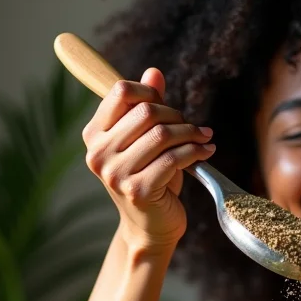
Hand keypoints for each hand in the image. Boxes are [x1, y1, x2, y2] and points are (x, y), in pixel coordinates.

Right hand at [82, 67, 215, 253]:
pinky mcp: (139, 190)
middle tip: (193, 128)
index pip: (120, 92)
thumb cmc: (151, 179)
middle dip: (177, 116)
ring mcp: (116, 174)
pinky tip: (207, 152)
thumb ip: (147, 107)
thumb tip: (154, 73)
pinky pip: (175, 159)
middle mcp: (99, 153)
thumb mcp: (146, 141)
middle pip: (146, 112)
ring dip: (191, 133)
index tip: (169, 108)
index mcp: (94, 135)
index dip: (150, 93)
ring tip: (204, 138)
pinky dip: (196, 151)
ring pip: (163, 134)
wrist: (151, 227)